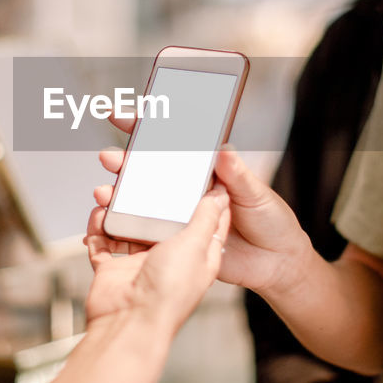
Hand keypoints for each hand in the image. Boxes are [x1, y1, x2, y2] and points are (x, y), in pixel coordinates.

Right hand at [83, 185, 229, 334]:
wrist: (129, 324)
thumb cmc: (169, 292)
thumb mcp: (196, 246)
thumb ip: (205, 219)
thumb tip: (219, 195)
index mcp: (197, 253)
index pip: (204, 217)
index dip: (202, 193)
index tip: (194, 169)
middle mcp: (169, 257)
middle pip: (160, 217)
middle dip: (148, 195)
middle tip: (136, 172)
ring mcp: (140, 264)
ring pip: (129, 226)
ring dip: (119, 208)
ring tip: (109, 191)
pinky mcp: (114, 271)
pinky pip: (104, 243)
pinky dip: (99, 228)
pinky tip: (98, 214)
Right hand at [94, 134, 311, 296]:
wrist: (276, 266)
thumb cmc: (270, 223)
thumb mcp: (256, 194)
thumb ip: (237, 174)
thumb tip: (222, 148)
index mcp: (206, 172)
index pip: (174, 146)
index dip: (149, 130)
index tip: (127, 116)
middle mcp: (188, 193)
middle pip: (149, 173)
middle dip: (125, 162)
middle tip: (109, 158)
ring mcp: (179, 217)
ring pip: (141, 202)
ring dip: (119, 194)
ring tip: (106, 191)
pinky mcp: (176, 243)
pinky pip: (145, 233)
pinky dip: (124, 226)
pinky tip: (110, 221)